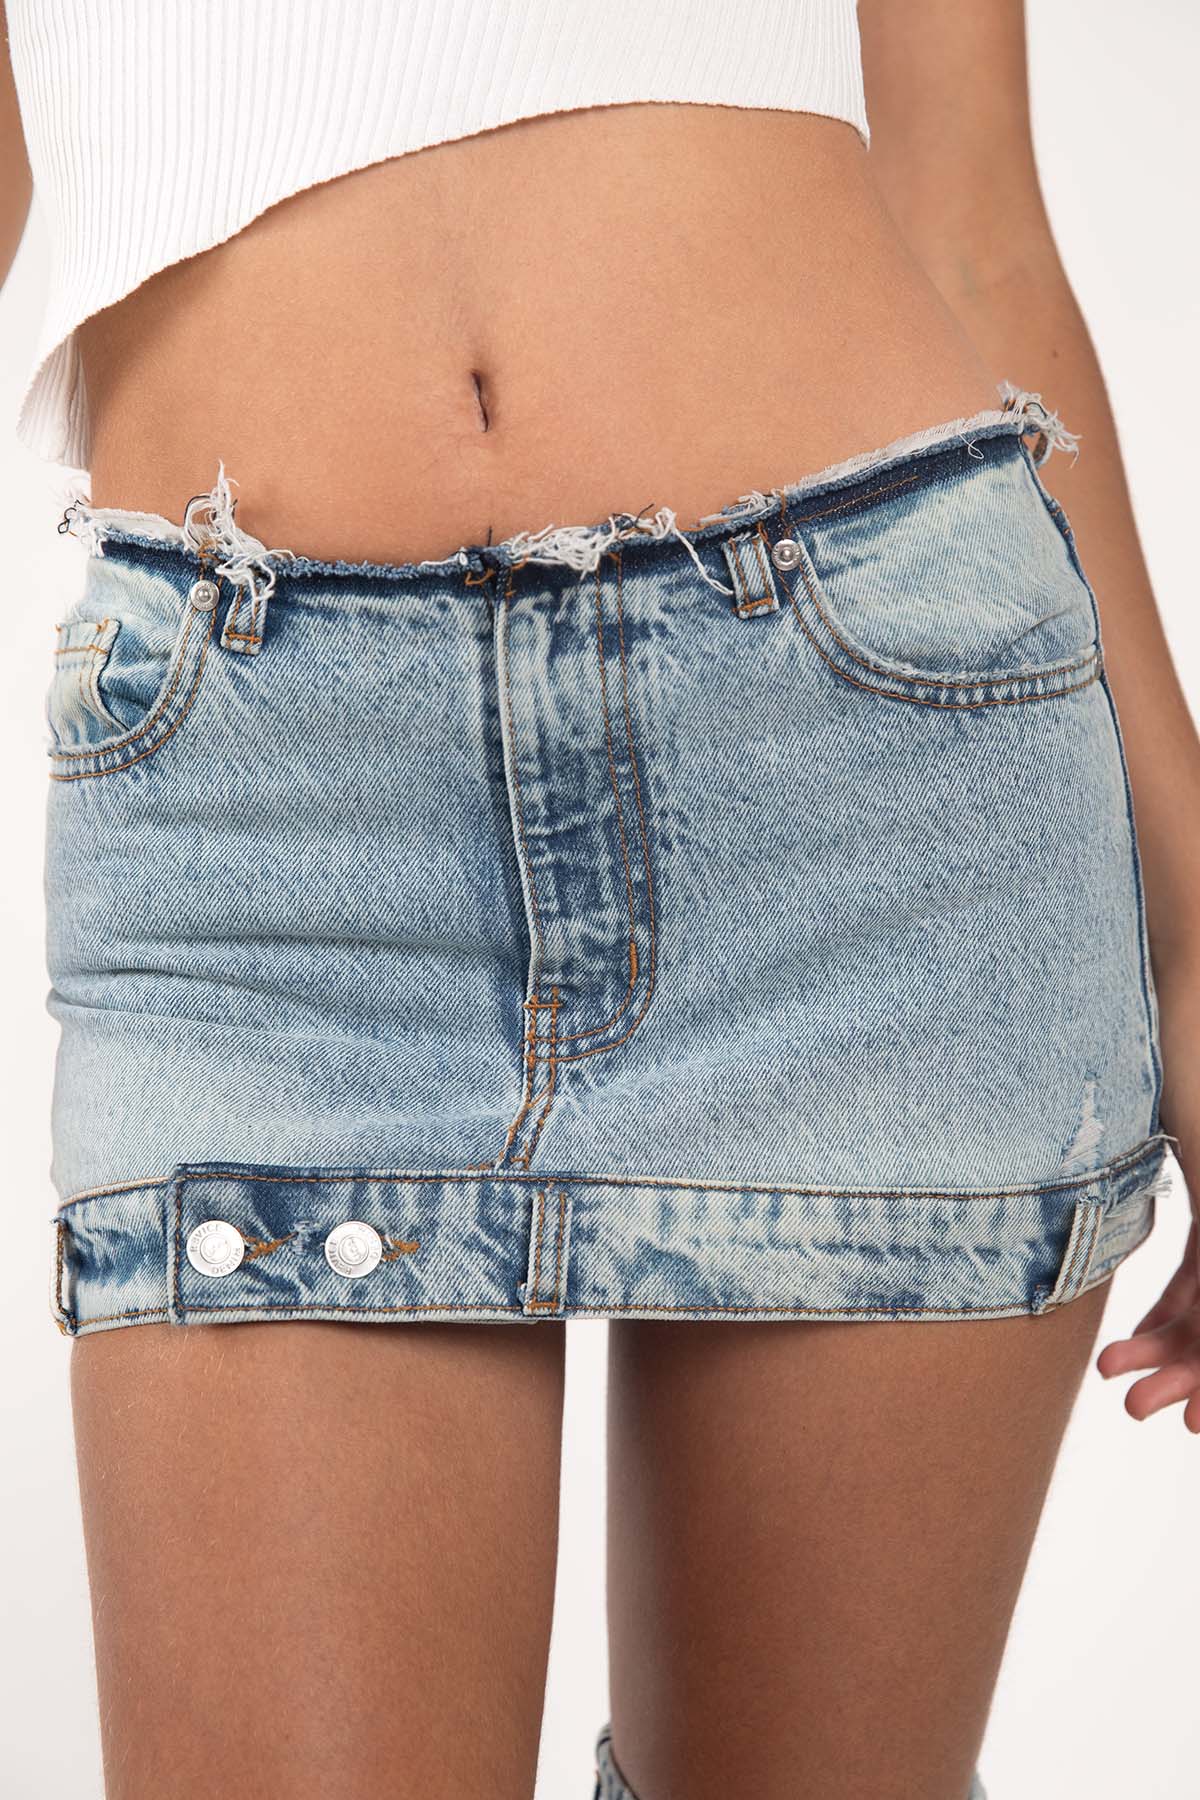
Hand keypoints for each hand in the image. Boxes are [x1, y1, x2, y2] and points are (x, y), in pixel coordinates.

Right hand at [1096, 978, 1198, 1430]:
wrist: (1144, 972)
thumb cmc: (1103, 1033)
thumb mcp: (1100, 1127)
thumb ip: (1092, 1177)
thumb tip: (1039, 1209)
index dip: (1178, 1342)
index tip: (1133, 1375)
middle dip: (1188, 1374)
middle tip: (1151, 1414)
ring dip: (1188, 1367)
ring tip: (1138, 1402)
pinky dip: (1187, 1325)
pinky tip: (1137, 1347)